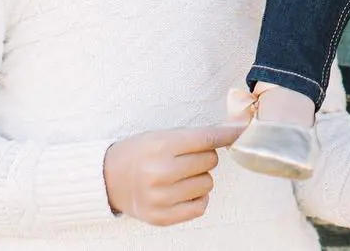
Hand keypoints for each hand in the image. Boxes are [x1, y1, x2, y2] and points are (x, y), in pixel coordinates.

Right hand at [103, 123, 243, 225]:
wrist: (109, 179)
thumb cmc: (139, 153)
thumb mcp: (161, 135)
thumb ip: (193, 137)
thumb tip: (230, 132)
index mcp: (160, 146)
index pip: (205, 139)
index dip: (226, 135)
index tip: (241, 131)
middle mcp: (161, 173)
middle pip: (210, 161)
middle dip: (205, 157)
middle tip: (188, 157)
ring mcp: (161, 198)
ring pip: (207, 184)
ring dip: (201, 178)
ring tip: (181, 175)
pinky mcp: (162, 218)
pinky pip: (200, 207)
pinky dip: (198, 198)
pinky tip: (185, 190)